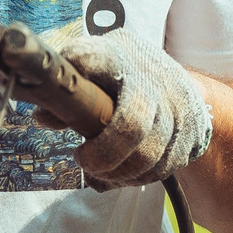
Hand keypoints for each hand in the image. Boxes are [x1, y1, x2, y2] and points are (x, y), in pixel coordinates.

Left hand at [0, 24, 210, 188]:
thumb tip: (41, 115)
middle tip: (83, 160)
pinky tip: (123, 174)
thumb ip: (70, 89)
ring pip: (148, 156)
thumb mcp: (97, 69)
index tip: (64, 82)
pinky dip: (137, 177)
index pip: (100, 57)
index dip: (83, 65)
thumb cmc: (126, 77)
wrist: (186, 87)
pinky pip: (161, 168)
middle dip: (103, 155)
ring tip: (101, 172)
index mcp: (120, 55)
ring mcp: (176, 107)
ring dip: (119, 173)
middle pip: (131, 126)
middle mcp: (152, 78)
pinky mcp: (190, 134)